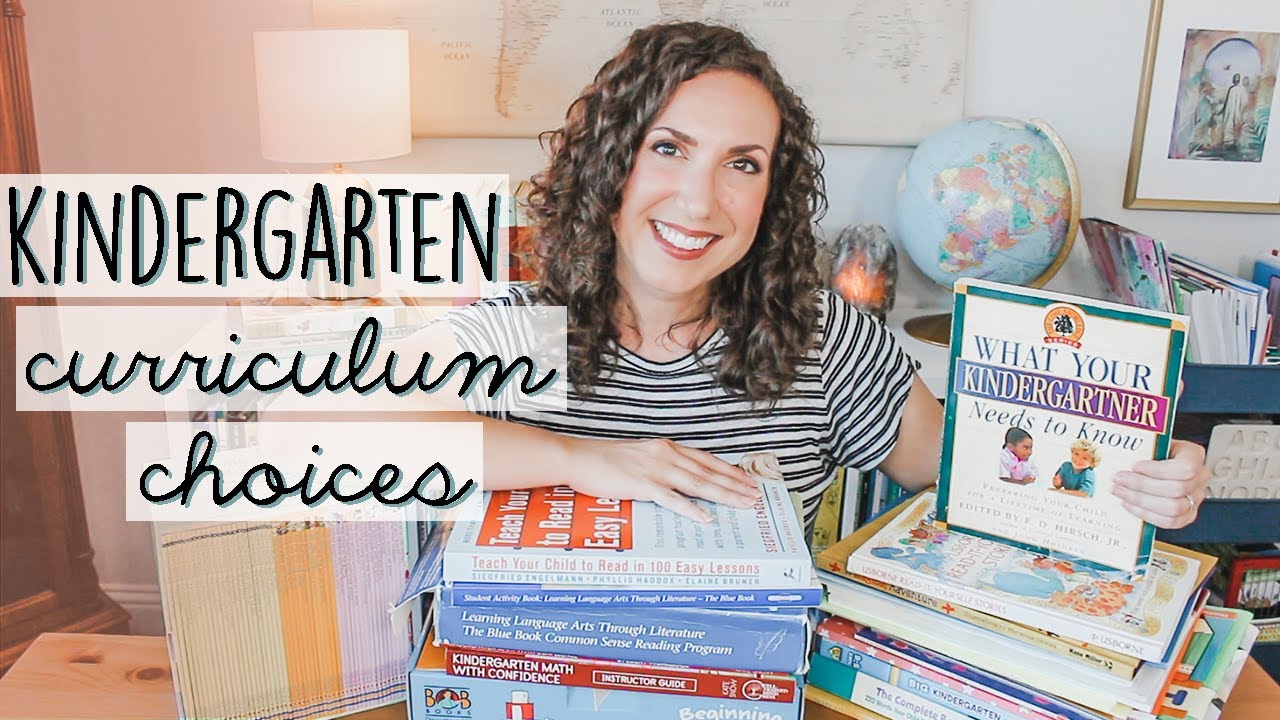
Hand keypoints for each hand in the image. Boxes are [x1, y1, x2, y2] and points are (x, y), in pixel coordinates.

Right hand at [565, 437, 762, 521]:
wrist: (578, 457)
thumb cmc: (605, 460)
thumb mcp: (640, 456)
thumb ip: (661, 465)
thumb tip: (679, 479)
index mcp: (666, 448)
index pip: (706, 460)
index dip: (729, 471)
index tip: (747, 480)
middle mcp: (666, 455)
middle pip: (708, 472)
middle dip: (735, 485)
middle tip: (755, 496)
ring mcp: (655, 469)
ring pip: (697, 484)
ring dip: (723, 495)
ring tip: (743, 505)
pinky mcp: (641, 484)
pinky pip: (671, 499)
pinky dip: (690, 508)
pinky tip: (705, 517)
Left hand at [1112, 439, 1209, 528]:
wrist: (1163, 461)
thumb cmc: (1158, 451)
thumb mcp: (1154, 442)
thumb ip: (1144, 447)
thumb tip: (1121, 456)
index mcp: (1194, 455)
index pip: (1184, 468)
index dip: (1158, 470)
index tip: (1135, 466)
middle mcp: (1200, 478)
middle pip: (1176, 489)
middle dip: (1141, 485)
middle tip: (1119, 479)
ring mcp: (1195, 498)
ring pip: (1173, 508)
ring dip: (1141, 501)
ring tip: (1121, 492)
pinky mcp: (1187, 515)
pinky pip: (1170, 522)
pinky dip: (1146, 514)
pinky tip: (1130, 504)